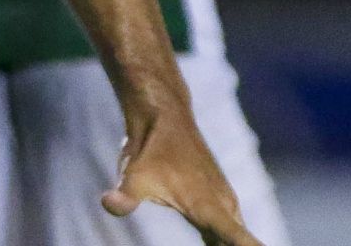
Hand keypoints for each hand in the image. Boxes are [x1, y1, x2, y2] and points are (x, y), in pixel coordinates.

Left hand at [101, 107, 262, 245]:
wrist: (163, 117)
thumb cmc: (151, 148)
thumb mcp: (134, 175)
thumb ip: (125, 196)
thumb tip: (108, 203)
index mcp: (210, 208)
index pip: (242, 242)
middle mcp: (225, 206)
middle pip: (242, 245)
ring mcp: (223, 202)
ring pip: (235, 238)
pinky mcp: (215, 201)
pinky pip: (227, 232)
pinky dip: (227, 244)